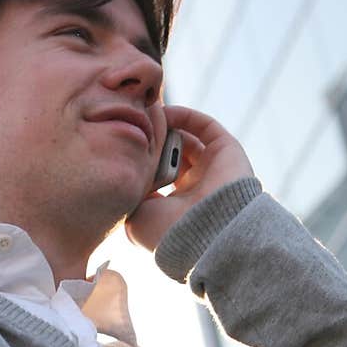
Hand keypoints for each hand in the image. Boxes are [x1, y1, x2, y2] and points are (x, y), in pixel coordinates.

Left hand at [125, 104, 254, 251]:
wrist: (206, 233)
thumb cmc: (168, 231)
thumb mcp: (137, 216)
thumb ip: (132, 191)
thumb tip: (125, 171)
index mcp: (178, 204)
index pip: (158, 175)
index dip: (141, 160)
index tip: (119, 147)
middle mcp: (197, 185)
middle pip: (171, 154)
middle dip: (152, 141)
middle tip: (132, 128)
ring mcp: (213, 167)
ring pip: (187, 138)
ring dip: (165, 127)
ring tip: (144, 118)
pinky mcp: (227, 151)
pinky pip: (204, 126)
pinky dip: (183, 116)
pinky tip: (163, 113)